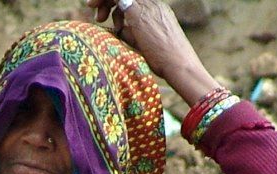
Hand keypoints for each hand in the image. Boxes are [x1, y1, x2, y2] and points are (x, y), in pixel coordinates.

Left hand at [87, 0, 218, 106]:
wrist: (179, 65)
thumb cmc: (165, 62)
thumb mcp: (145, 43)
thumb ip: (132, 33)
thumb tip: (118, 29)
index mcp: (157, 9)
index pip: (130, 0)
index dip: (114, 5)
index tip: (104, 17)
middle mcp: (153, 4)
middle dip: (106, 0)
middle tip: (96, 14)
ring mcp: (147, 6)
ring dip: (104, 1)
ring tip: (99, 18)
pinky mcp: (138, 12)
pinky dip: (106, 0)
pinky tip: (99, 11)